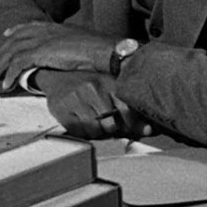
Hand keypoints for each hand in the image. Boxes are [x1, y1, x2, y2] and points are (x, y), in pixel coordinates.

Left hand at [0, 22, 111, 91]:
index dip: (15, 30)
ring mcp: (42, 41)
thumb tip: (66, 56)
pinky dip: (10, 75)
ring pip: (12, 52)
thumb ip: (69, 46)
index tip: (6, 35)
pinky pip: (18, 64)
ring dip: (1, 66)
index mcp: (55, 27)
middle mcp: (45, 31)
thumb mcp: (81, 43)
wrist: (104, 51)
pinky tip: (7, 85)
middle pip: (15, 40)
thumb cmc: (99, 50)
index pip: (29, 26)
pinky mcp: (42, 52)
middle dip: (2, 53)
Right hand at [36, 70, 154, 139]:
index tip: (133, 129)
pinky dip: (82, 131)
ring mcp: (77, 98)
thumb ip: (130, 109)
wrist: (57, 75)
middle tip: (108, 122)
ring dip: (96, 130)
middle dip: (112, 128)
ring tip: (93, 119)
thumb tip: (149, 131)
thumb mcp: (110, 89)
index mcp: (109, 82)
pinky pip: (79, 131)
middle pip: (111, 125)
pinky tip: (80, 120)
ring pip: (95, 130)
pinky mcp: (63, 109)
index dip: (132, 124)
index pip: (127, 109)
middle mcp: (93, 88)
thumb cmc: (89, 85)